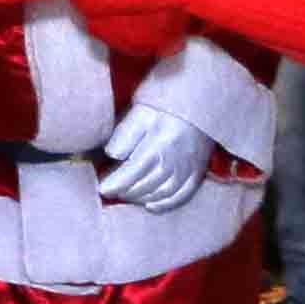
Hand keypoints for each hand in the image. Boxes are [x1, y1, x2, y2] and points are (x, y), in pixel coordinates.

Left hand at [94, 104, 212, 213]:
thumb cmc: (167, 102)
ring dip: (141, 198)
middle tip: (111, 190)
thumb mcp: (142, 111)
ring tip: (126, 194)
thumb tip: (112, 155)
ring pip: (162, 193)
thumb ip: (126, 134)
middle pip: (145, 185)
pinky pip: (183, 195)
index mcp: (159, 145)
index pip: (132, 172)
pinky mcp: (198, 170)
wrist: (203, 97)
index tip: (101, 189)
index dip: (115, 184)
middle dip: (125, 191)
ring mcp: (189, 168)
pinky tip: (151, 206)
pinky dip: (165, 204)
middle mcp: (175, 161)